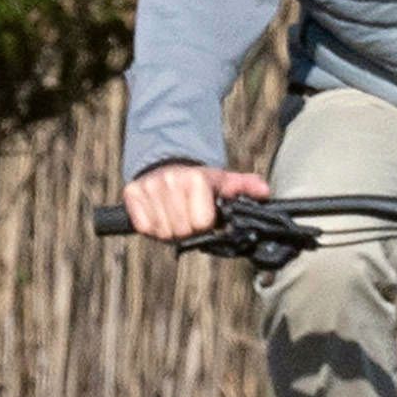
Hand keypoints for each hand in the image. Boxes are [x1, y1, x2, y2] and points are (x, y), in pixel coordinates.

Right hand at [124, 159, 267, 242]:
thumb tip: (264, 192)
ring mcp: (149, 187)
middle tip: (189, 216)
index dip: (205, 225)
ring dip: (169, 229)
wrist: (166, 164)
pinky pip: (143, 226)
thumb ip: (245, 187)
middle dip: (187, 229)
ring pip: (161, 232)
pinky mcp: (132, 193)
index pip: (202, 224)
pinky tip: (159, 214)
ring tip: (175, 214)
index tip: (205, 217)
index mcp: (195, 179)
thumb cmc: (198, 180)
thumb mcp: (223, 181)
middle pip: (181, 231)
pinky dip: (151, 226)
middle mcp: (170, 180)